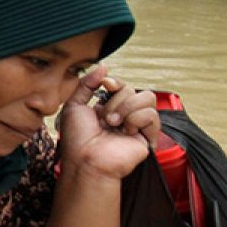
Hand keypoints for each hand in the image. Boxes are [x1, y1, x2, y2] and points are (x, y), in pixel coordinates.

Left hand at [57, 65, 158, 179]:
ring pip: (147, 98)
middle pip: (132, 90)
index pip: (121, 86)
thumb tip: (104, 66)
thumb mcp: (73, 105)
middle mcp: (123, 116)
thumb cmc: (77, 139)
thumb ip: (86, 83)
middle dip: (116, 101)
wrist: (86, 160)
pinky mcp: (148, 136)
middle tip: (105, 119)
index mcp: (107, 109)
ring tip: (114, 124)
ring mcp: (136, 125)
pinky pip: (152, 115)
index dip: (115, 82)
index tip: (106, 84)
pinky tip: (126, 131)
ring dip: (127, 108)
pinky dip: (137, 119)